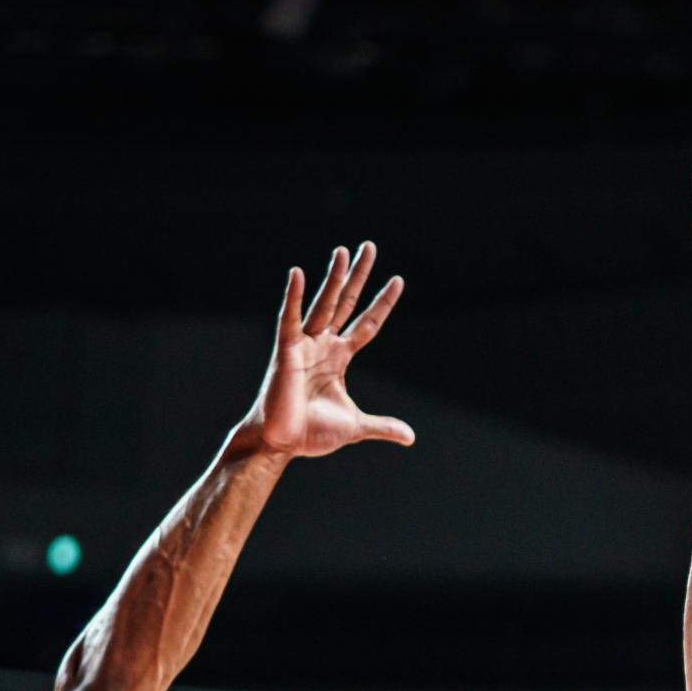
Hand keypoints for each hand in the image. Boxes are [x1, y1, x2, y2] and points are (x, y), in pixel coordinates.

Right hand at [239, 242, 413, 457]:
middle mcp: (323, 345)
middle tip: (369, 247)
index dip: (382, 303)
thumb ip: (382, 426)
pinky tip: (296, 273)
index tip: (397, 280)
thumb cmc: (310, 433)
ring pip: (323, 304)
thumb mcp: (356, 427)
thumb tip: (410, 438)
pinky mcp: (286, 351)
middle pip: (346, 302)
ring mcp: (305, 345)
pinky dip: (292, 296)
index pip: (367, 323)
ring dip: (333, 277)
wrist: (281, 444)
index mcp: (339, 358)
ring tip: (343, 251)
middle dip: (358, 276)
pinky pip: (289, 319)